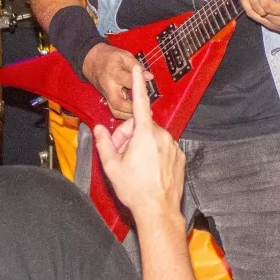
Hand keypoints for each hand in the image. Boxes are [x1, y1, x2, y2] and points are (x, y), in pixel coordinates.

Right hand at [82, 42, 151, 118]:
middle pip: (119, 103)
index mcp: (113, 73)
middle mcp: (109, 87)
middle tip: (147, 109)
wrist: (91, 61)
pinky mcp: (106, 99)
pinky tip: (134, 113)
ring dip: (128, 115)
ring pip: (116, 111)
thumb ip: (136, 66)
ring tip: (142, 113)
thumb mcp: (124, 55)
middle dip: (133, 108)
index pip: (129, 81)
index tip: (149, 82)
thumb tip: (149, 77)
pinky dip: (124, 114)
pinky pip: (114, 110)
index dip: (141, 83)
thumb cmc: (109, 56)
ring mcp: (106, 95)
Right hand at [92, 64, 184, 223]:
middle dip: (127, 135)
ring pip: (152, 137)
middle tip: (118, 153)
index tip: (137, 68)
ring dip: (140, 145)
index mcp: (145, 134)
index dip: (137, 84)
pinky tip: (146, 170)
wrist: (158, 210)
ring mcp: (173, 147)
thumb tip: (99, 129)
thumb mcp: (111, 166)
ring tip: (132, 165)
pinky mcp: (179, 157)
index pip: (140, 103)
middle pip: (140, 125)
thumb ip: (104, 143)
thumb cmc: (134, 189)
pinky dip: (152, 153)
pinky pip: (162, 148)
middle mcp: (162, 136)